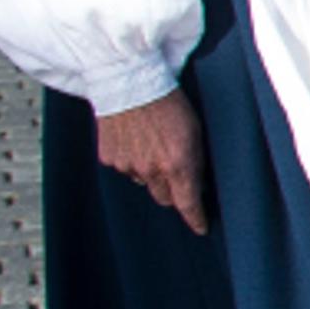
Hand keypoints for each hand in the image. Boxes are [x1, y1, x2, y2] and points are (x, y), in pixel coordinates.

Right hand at [97, 92, 210, 235]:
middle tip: (177, 175)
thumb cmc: (170, 102)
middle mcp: (151, 170)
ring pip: (143, 182)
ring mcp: (127, 165)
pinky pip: (124, 168)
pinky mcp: (108, 157)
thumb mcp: (195, 131)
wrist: (130, 81)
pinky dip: (131, 159)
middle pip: (164, 198)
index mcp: (178, 165)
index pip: (188, 204)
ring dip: (150, 172)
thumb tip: (197, 182)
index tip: (201, 227)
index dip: (195, 219)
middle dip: (173, 192)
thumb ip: (196, 161)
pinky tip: (134, 139)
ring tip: (153, 144)